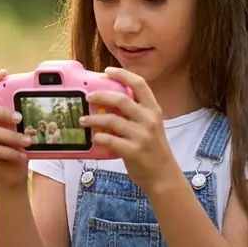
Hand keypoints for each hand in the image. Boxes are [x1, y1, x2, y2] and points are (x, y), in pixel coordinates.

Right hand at [0, 69, 33, 190]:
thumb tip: (46, 106)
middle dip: (2, 112)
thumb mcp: (23, 130)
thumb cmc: (19, 148)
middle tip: (19, 117)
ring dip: (12, 136)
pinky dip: (11, 152)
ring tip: (28, 141)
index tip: (4, 72)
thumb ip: (25, 118)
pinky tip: (23, 155)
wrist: (12, 175)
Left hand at [81, 67, 180, 192]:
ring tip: (83, 120)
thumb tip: (108, 99)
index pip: (140, 84)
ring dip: (93, 118)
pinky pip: (110, 140)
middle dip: (101, 95)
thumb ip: (135, 113)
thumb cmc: (152, 149)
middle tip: (88, 96)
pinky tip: (94, 137)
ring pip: (112, 120)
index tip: (107, 71)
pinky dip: (99, 137)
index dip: (123, 74)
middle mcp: (149, 120)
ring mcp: (142, 136)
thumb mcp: (150, 126)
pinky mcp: (134, 151)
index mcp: (154, 110)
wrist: (164, 176)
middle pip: (121, 99)